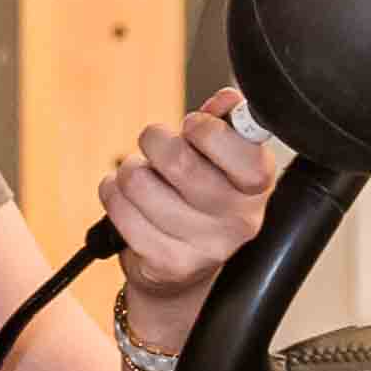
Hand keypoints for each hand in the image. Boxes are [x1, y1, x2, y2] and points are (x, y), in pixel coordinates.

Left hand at [101, 88, 275, 314]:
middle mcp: (238, 221)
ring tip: (143, 180)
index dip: (204, 128)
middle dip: (155, 141)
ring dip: (129, 171)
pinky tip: (129, 201)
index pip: (238, 148)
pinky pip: (119, 209)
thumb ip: (224, 123)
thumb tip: (227, 99)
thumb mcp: (221, 159)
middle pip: (177, 160)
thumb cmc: (201, 199)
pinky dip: (113, 195)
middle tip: (156, 148)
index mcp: (257, 186)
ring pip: (138, 182)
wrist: (186, 271)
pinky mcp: (167, 264)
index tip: (193, 128)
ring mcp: (204, 248)